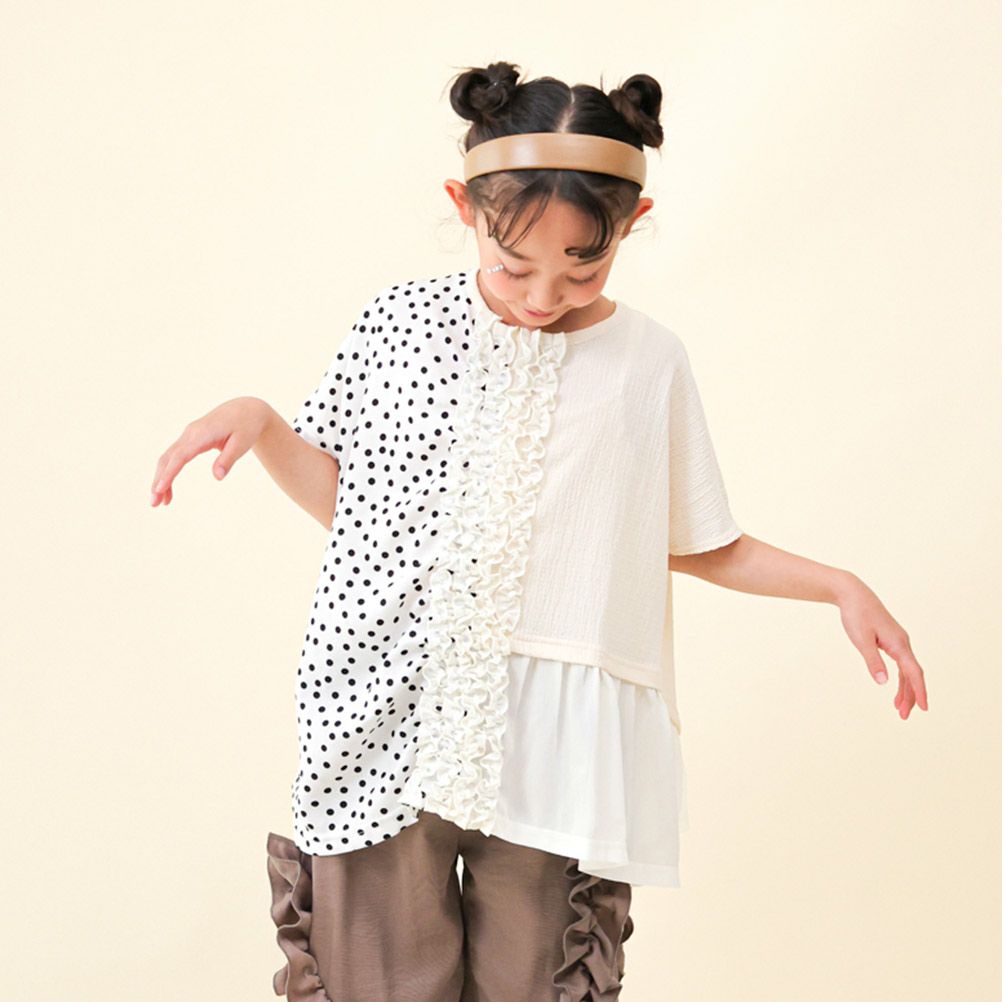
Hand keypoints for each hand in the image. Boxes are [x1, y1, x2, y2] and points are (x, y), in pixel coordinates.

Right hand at [150, 397, 269, 506]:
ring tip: (160, 502)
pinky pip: (175, 457)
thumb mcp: (243, 443)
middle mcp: (190, 434)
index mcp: (202, 434)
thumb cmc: (246, 426)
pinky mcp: (190, 440)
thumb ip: (228, 459)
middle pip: (168, 458)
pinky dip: (169, 472)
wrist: (246, 409)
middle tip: (154, 504)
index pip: (180, 456)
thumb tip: (218, 477)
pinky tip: (168, 489)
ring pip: (168, 458)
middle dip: (159, 481)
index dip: (169, 473)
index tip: (160, 489)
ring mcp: (188, 436)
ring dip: (161, 479)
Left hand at [836, 575, 928, 719]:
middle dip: (910, 696)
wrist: (853, 595)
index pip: (914, 672)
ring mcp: (898, 642)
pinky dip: (898, 677)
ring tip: (899, 708)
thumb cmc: (856, 615)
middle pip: (912, 675)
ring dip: (904, 689)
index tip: (923, 708)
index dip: (919, 691)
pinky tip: (893, 687)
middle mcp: (902, 643)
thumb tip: (884, 683)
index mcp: (899, 644)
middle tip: (904, 716)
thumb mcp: (861, 640)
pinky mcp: (891, 640)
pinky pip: (900, 663)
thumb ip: (873, 661)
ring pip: (906, 670)